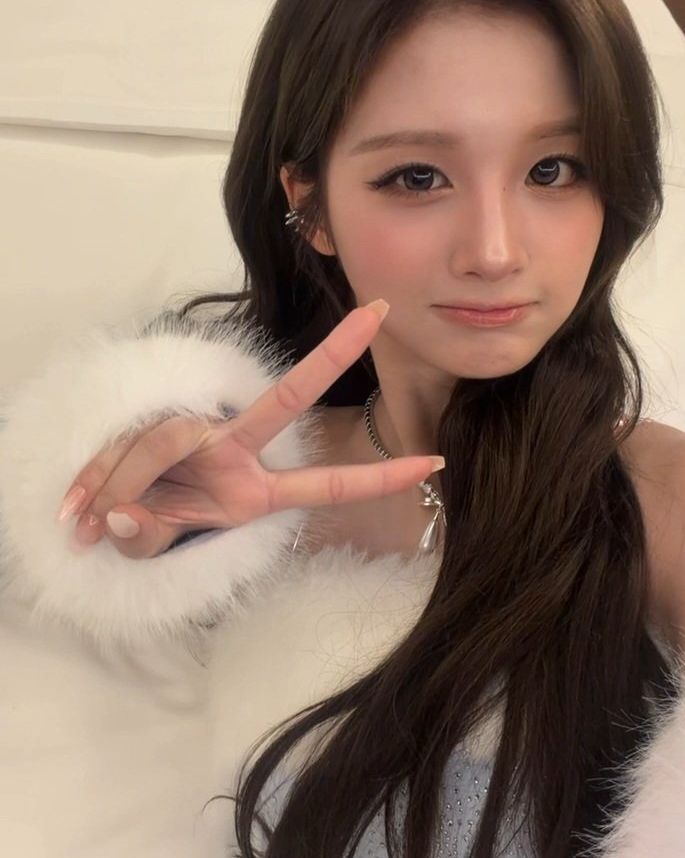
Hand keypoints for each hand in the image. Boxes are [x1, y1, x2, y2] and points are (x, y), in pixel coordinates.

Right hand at [57, 300, 443, 559]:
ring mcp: (201, 431)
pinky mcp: (160, 418)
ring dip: (121, 485)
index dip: (378, 477)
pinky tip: (78, 509)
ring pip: (168, 439)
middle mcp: (236, 452)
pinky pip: (129, 444)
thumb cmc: (147, 529)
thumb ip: (143, 535)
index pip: (327, 482)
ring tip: (86, 522)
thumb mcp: (154, 543)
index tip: (433, 463)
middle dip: (334, 355)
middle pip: (290, 398)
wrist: (106, 511)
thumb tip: (120, 515)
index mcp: (255, 493)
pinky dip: (99, 481)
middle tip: (380, 313)